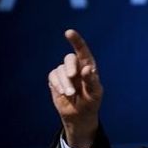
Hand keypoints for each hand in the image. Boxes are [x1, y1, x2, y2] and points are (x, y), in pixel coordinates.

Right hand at [47, 29, 102, 147]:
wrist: (79, 115)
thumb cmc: (91, 102)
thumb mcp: (95, 93)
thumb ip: (91, 80)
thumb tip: (87, 68)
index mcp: (89, 67)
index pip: (83, 51)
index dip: (76, 41)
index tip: (68, 32)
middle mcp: (76, 67)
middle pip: (69, 58)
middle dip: (70, 66)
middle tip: (72, 76)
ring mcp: (65, 73)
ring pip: (60, 70)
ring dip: (64, 82)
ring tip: (70, 94)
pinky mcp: (55, 79)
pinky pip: (53, 76)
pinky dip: (57, 84)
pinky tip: (63, 93)